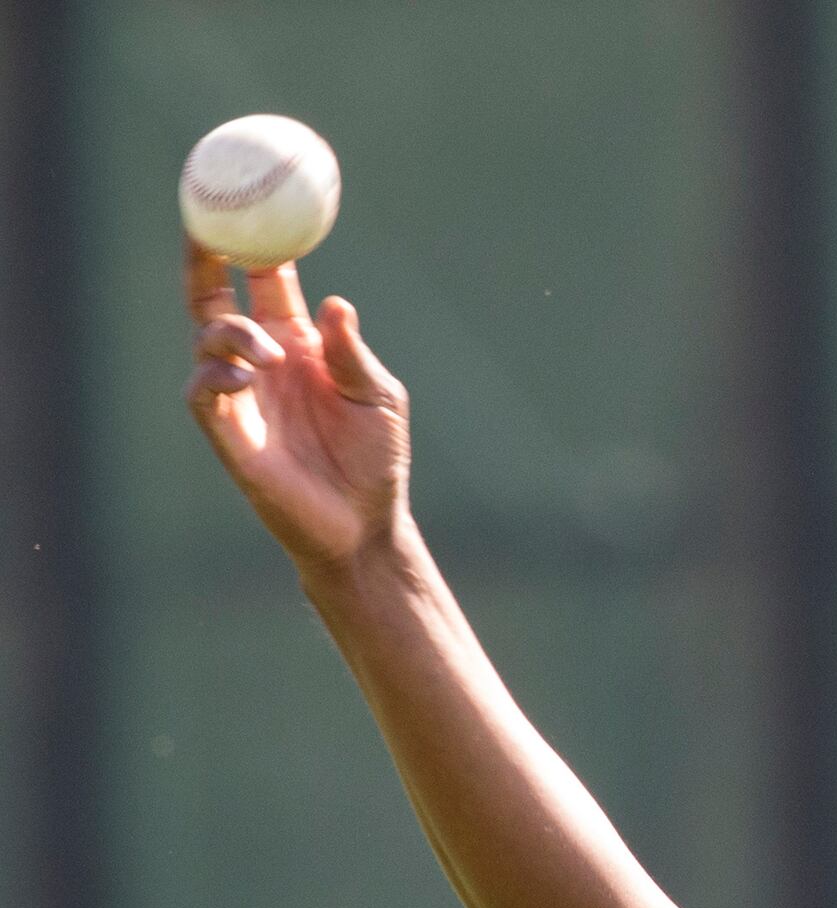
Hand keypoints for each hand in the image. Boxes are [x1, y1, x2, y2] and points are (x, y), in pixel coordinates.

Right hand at [185, 241, 409, 571]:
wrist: (363, 521)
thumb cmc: (376, 458)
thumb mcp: (378, 396)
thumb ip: (353, 351)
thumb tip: (338, 304)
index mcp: (298, 342)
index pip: (265, 280)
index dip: (252, 242)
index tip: (248, 201)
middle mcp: (261, 360)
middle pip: (215, 296)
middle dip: (204, 258)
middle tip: (204, 225)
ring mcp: (240, 393)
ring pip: (206, 337)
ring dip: (230, 334)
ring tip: (266, 356)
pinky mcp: (226, 430)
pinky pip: (201, 390)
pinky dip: (216, 375)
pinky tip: (244, 378)